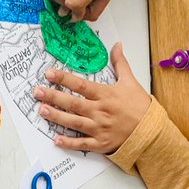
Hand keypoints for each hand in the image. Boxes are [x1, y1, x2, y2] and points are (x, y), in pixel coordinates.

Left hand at [33, 44, 150, 153]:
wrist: (151, 131)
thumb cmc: (140, 106)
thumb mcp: (131, 81)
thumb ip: (120, 63)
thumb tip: (117, 45)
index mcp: (106, 95)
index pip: (81, 85)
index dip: (64, 79)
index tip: (49, 74)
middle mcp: (100, 111)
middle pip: (73, 103)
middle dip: (53, 97)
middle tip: (37, 92)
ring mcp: (99, 128)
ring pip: (74, 122)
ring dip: (57, 117)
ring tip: (42, 111)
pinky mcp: (101, 143)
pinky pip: (82, 144)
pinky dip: (69, 143)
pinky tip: (56, 140)